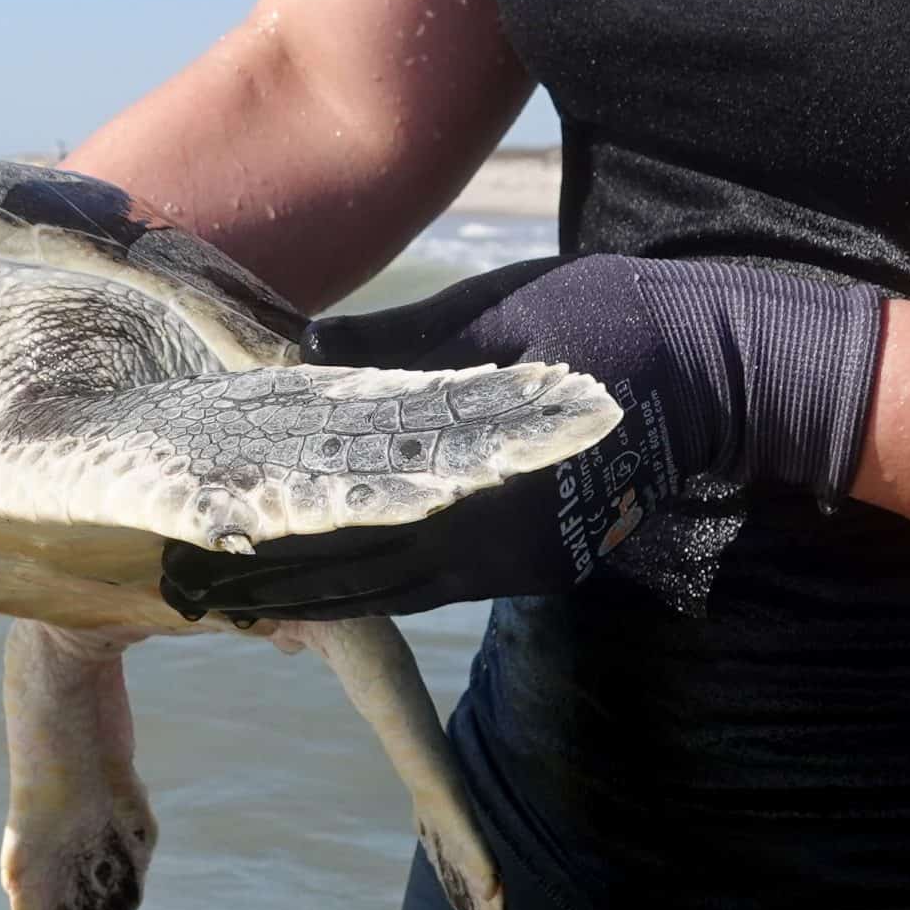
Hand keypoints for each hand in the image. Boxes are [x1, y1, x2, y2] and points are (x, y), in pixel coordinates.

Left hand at [159, 254, 884, 620]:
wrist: (722, 364)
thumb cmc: (603, 320)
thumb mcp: (488, 313)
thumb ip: (393, 349)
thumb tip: (297, 357)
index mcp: (470, 477)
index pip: (341, 523)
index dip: (262, 541)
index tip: (192, 547)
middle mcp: (486, 537)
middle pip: (353, 575)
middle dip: (268, 583)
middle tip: (186, 587)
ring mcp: (512, 558)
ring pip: (389, 588)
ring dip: (311, 592)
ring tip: (231, 595)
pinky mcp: (531, 562)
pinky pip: (434, 584)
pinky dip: (371, 583)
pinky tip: (322, 580)